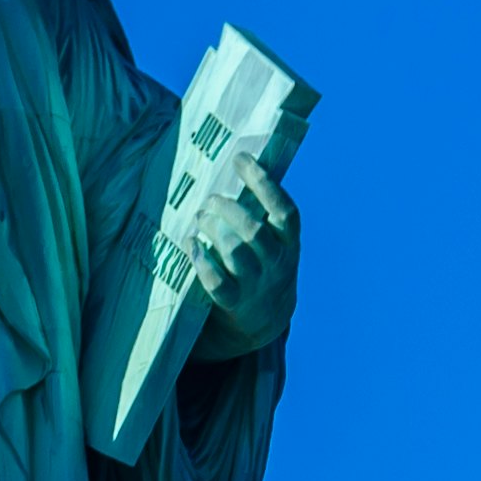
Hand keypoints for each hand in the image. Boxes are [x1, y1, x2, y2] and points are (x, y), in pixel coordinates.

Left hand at [167, 164, 301, 358]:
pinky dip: (201, 260)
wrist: (264, 321)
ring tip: (200, 218)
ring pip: (235, 252)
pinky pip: (216, 282)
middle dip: (228, 209)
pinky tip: (190, 244)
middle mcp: (277, 264)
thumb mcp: (275, 243)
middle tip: (211, 199)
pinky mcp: (233, 304)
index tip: (241, 159)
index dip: (263, 182)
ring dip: (212, 229)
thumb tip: (240, 165)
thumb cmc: (263, 266)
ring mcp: (256, 285)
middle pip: (254, 230)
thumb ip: (263, 213)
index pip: (284, 210)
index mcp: (290, 243)